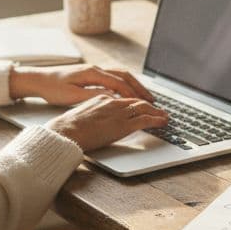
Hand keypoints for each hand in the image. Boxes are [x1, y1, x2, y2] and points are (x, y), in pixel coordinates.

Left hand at [9, 64, 154, 105]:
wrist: (39, 80)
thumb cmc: (53, 88)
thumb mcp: (73, 95)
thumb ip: (94, 95)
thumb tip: (113, 97)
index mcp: (92, 73)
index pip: (119, 83)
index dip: (133, 94)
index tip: (144, 104)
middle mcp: (96, 69)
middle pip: (125, 76)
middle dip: (139, 88)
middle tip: (151, 100)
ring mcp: (94, 70)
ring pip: (121, 75)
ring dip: (134, 85)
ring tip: (145, 97)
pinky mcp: (92, 75)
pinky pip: (114, 77)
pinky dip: (125, 84)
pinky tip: (128, 94)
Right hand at [45, 94, 169, 151]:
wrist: (66, 131)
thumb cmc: (68, 128)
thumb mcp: (82, 115)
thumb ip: (94, 115)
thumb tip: (98, 121)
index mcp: (102, 99)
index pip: (124, 98)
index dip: (135, 101)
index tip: (142, 105)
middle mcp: (112, 102)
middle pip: (136, 101)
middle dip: (149, 105)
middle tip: (158, 110)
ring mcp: (118, 112)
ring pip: (144, 108)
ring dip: (156, 112)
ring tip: (164, 116)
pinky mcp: (123, 125)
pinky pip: (145, 120)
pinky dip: (156, 120)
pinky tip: (162, 122)